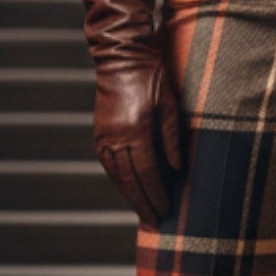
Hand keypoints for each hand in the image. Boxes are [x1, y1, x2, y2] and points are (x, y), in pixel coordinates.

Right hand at [93, 49, 184, 226]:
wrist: (123, 55)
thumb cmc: (155, 76)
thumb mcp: (171, 106)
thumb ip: (173, 140)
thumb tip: (177, 172)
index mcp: (137, 130)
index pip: (147, 173)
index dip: (157, 194)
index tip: (166, 211)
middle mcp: (116, 136)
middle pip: (129, 180)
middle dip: (142, 202)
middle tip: (154, 221)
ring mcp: (104, 134)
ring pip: (116, 175)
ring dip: (129, 194)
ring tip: (142, 209)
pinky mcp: (99, 131)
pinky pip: (108, 163)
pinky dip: (118, 179)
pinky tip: (128, 188)